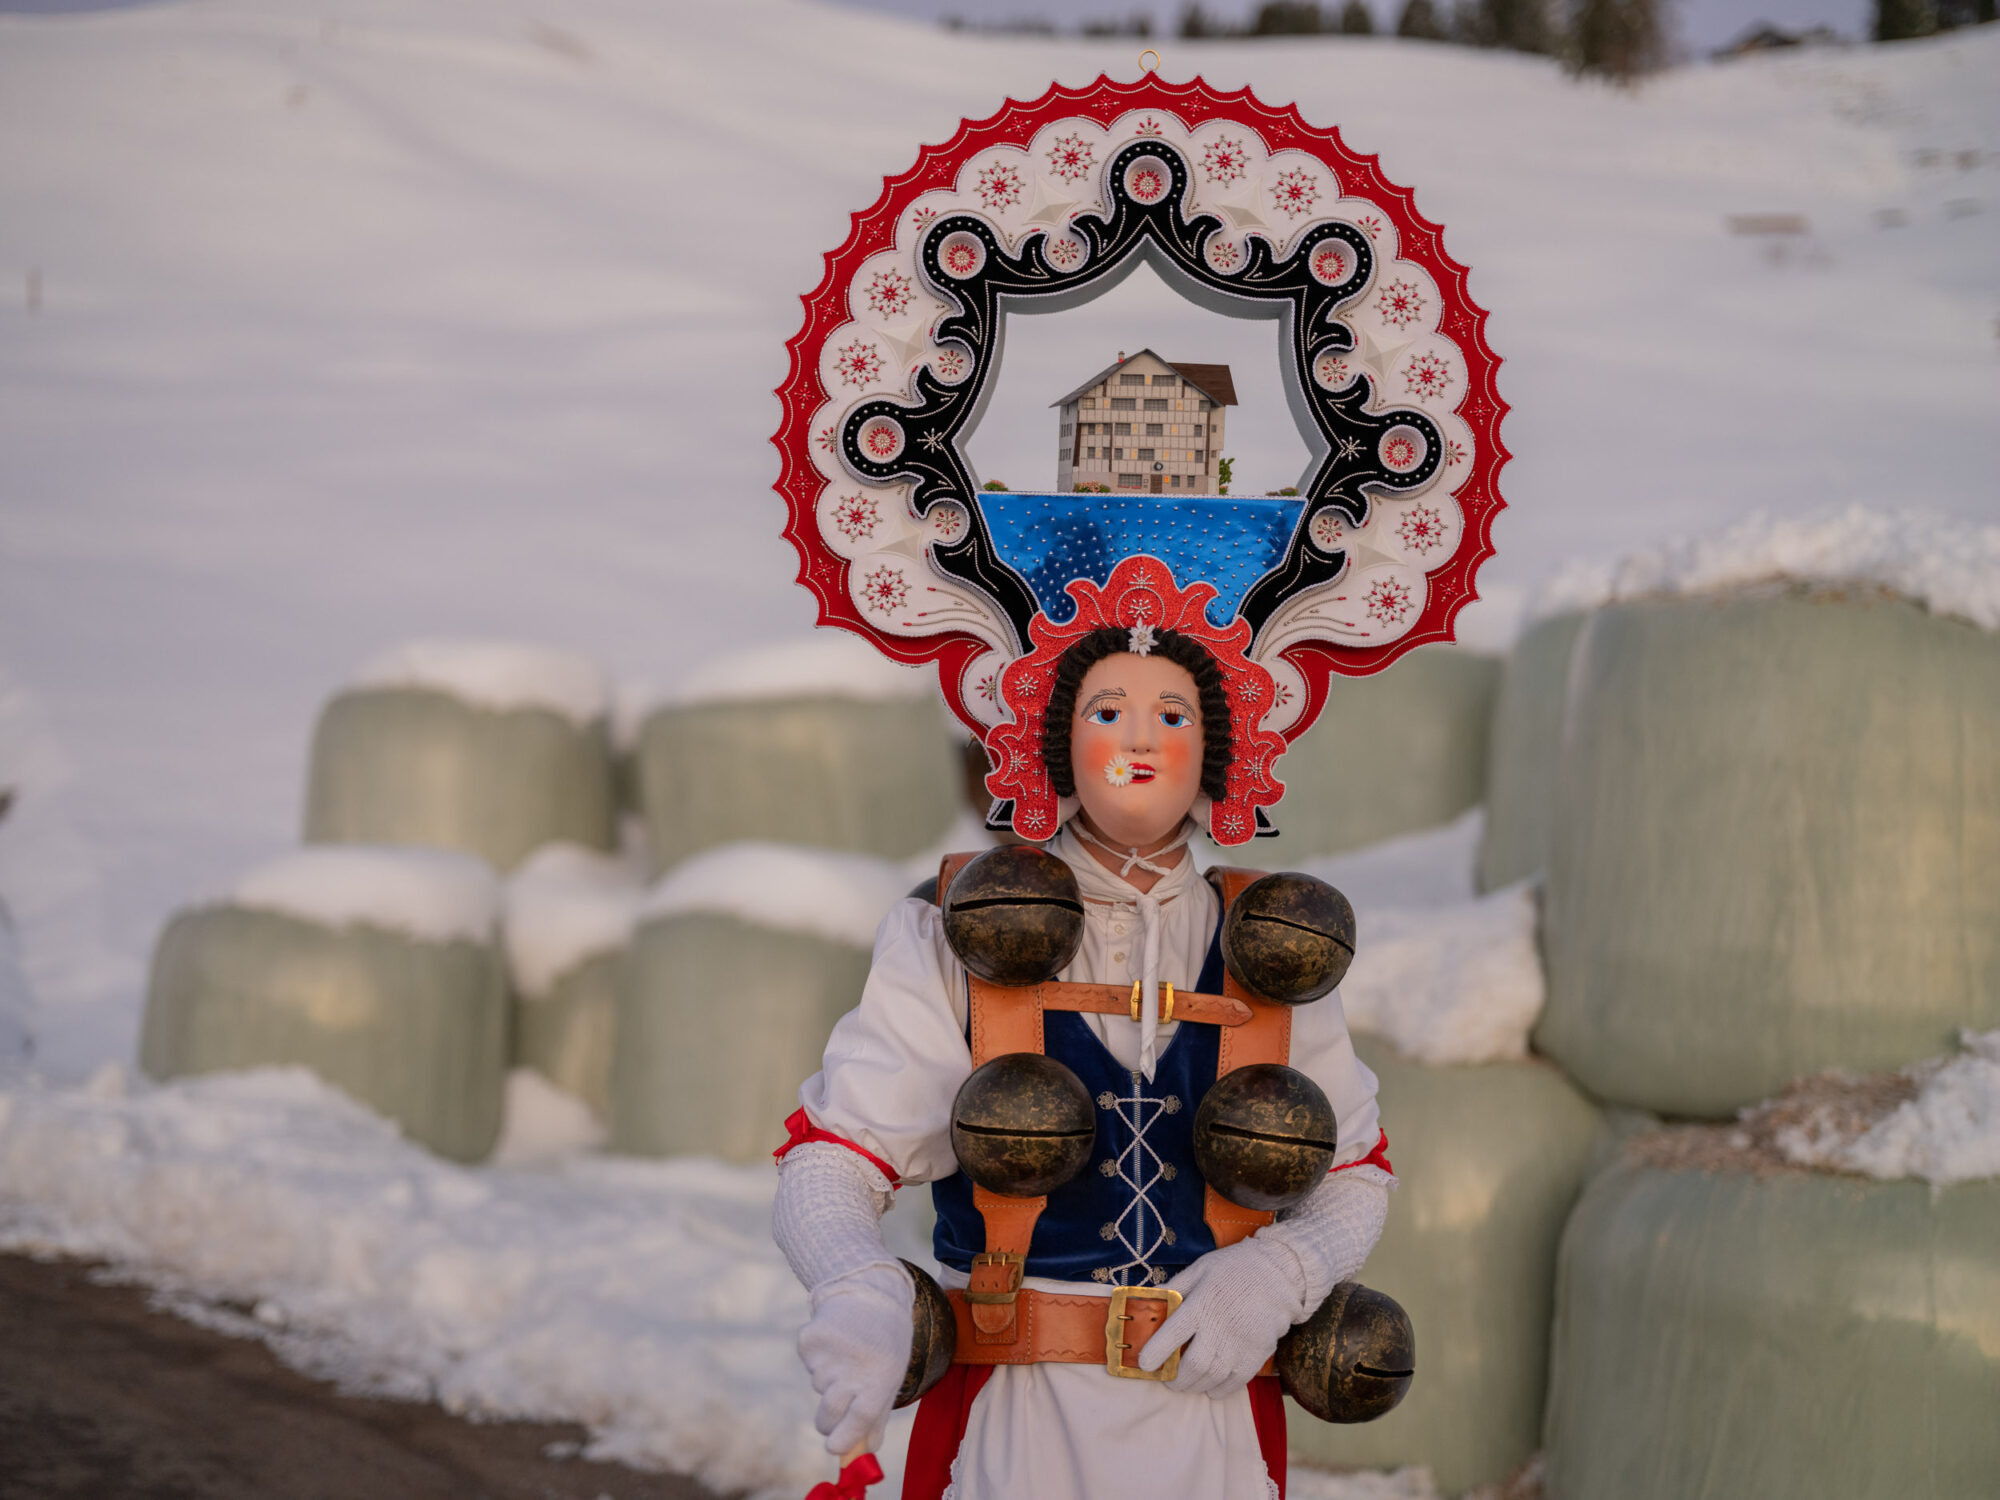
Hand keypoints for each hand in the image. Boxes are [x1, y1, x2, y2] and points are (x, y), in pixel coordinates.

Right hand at [797, 1262, 912, 1455]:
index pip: (859, 1418)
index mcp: (880, 1378)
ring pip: (818, 1386)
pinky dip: (818, 1358)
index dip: (845, 1437)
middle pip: (828, 1413)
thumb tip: (866, 1452)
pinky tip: (834, 1340)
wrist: (870, 1290)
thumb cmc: (885, 1341)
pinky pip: (809, 1364)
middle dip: (827, 1421)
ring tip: (846, 1354)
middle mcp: (853, 1367)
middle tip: (833, 1410)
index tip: (833, 1448)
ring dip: (827, 1380)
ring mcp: (828, 1354)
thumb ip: (878, 1415)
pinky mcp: (809, 1340)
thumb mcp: (892, 1375)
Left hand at [1138, 1237, 1306, 1396]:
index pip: (1173, 1335)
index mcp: (1202, 1305)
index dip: (1155, 1353)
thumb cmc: (1234, 1269)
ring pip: (1211, 1379)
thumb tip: (1149, 1299)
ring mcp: (1240, 1346)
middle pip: (1191, 1366)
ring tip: (1185, 1383)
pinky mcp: (1256, 1356)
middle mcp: (1219, 1329)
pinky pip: (1234, 1384)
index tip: (1144, 1364)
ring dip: (1193, 1386)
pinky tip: (1210, 1387)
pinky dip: (1218, 1390)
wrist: (1278, 1274)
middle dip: (1174, 1379)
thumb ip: (1175, 1287)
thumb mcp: (1200, 1269)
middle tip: (1167, 1379)